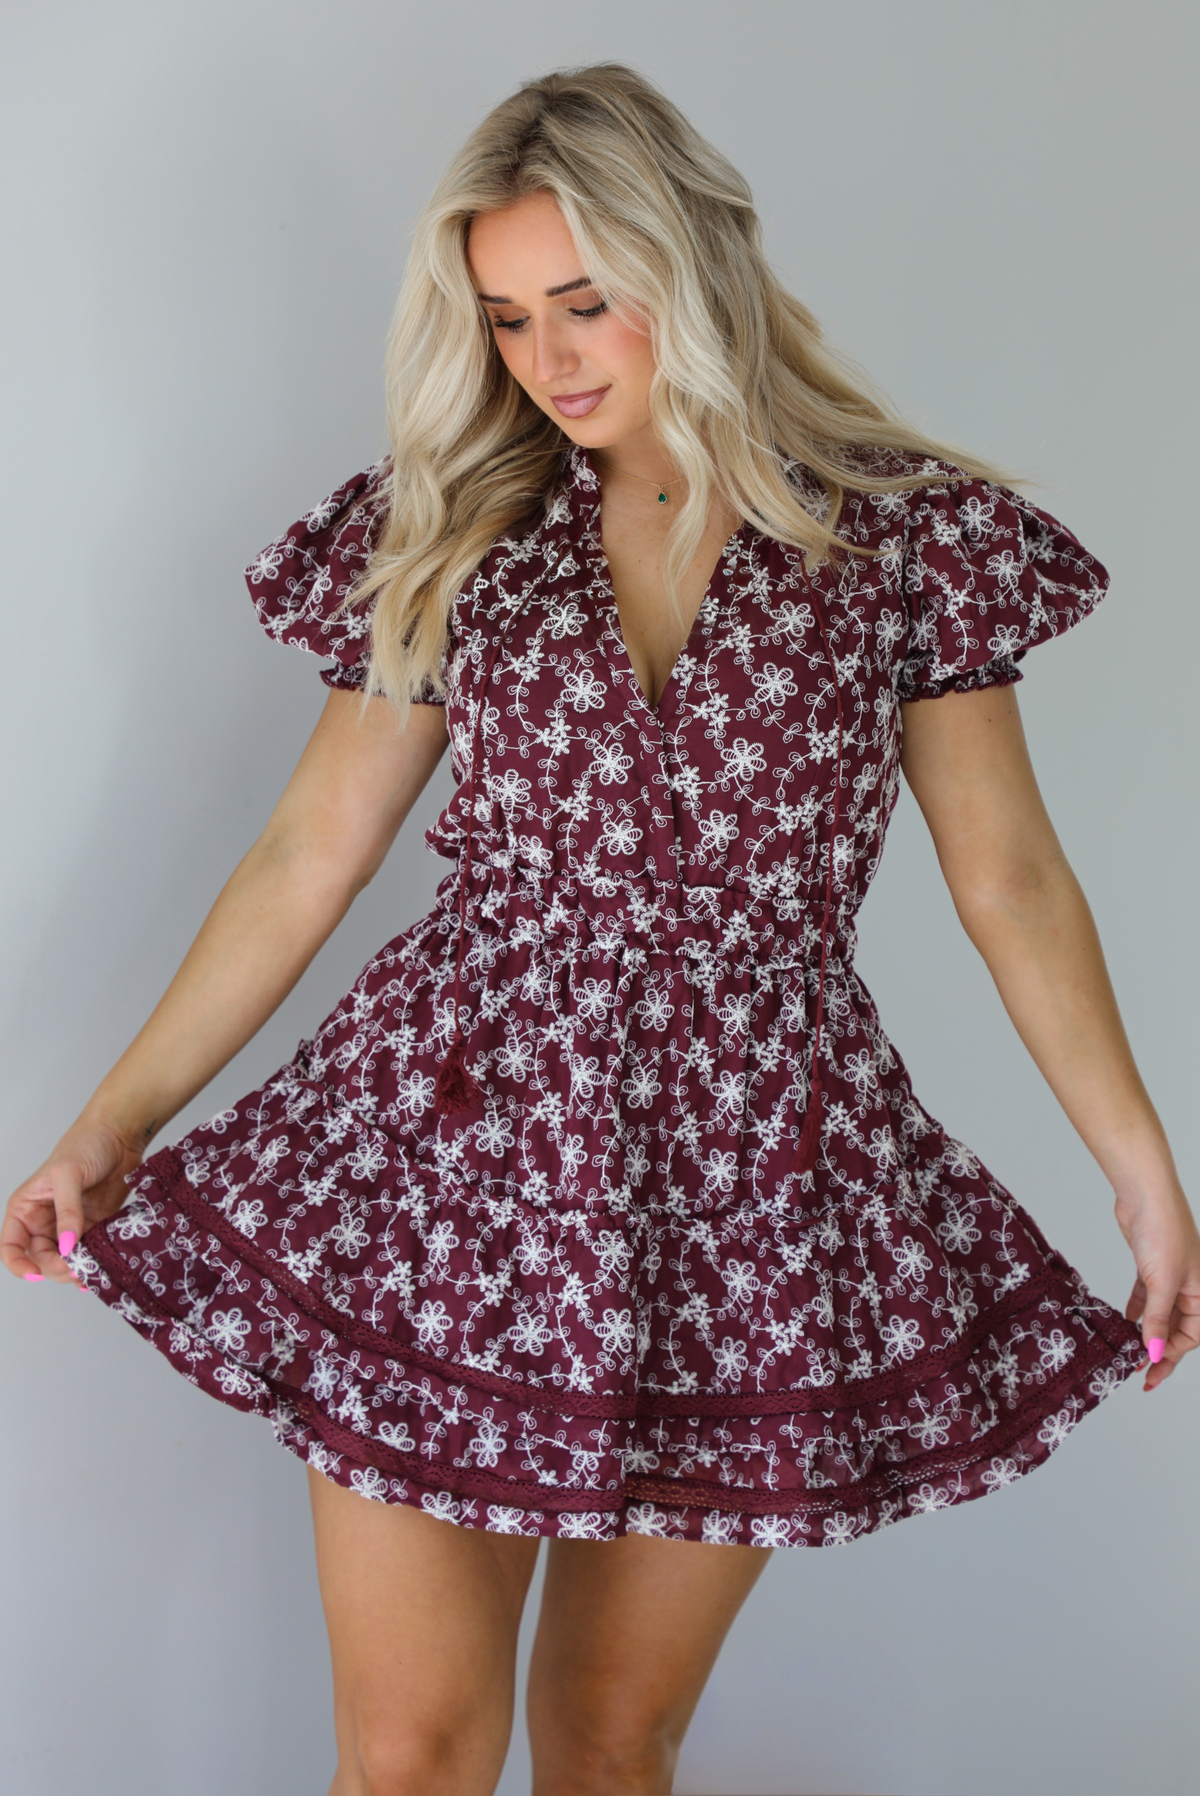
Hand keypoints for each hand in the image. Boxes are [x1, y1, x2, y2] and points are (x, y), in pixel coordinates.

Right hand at [2, 1116, 145, 1285]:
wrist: (119, 1136)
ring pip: (64, 1262)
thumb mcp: (68, 1174)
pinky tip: (101, 1271)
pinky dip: (92, 1265)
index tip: (36, 1273)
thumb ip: (67, 1211)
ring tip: (90, 1272)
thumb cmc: (85, 1144)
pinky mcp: (93, 1228)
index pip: (10, 1246)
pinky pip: (88, 1254)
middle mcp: (43, 1221)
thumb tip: (68, 1245)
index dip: (18, 1264)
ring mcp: (68, 1227)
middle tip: (76, 1268)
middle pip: (40, 1259)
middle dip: (55, 1268)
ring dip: (75, 1270)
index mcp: (25, 1208)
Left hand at [1115, 1180, 1199, 1390]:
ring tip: (1129, 1350)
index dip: (1170, 1354)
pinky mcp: (1151, 1264)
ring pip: (1161, 1312)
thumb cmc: (1163, 1231)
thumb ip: (1158, 1318)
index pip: (1191, 1335)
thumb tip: (1154, 1351)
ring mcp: (1170, 1274)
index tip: (1149, 1368)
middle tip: (1140, 1372)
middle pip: (1177, 1327)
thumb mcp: (1162, 1282)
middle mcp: (1191, 1285)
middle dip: (1159, 1349)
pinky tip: (1127, 1321)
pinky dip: (1138, 1309)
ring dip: (1147, 1331)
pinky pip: (1148, 1295)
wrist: (1145, 1194)